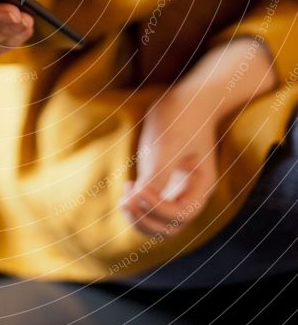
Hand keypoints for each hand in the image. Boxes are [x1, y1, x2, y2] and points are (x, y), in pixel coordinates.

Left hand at [120, 89, 216, 235]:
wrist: (186, 97)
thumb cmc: (181, 116)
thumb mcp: (168, 145)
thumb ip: (157, 175)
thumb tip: (138, 201)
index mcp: (202, 187)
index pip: (180, 215)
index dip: (157, 208)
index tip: (137, 188)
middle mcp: (190, 194)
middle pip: (169, 227)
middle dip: (145, 219)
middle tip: (125, 199)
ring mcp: (176, 190)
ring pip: (158, 223)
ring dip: (139, 218)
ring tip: (124, 199)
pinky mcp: (162, 183)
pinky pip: (150, 208)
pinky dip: (137, 207)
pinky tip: (128, 188)